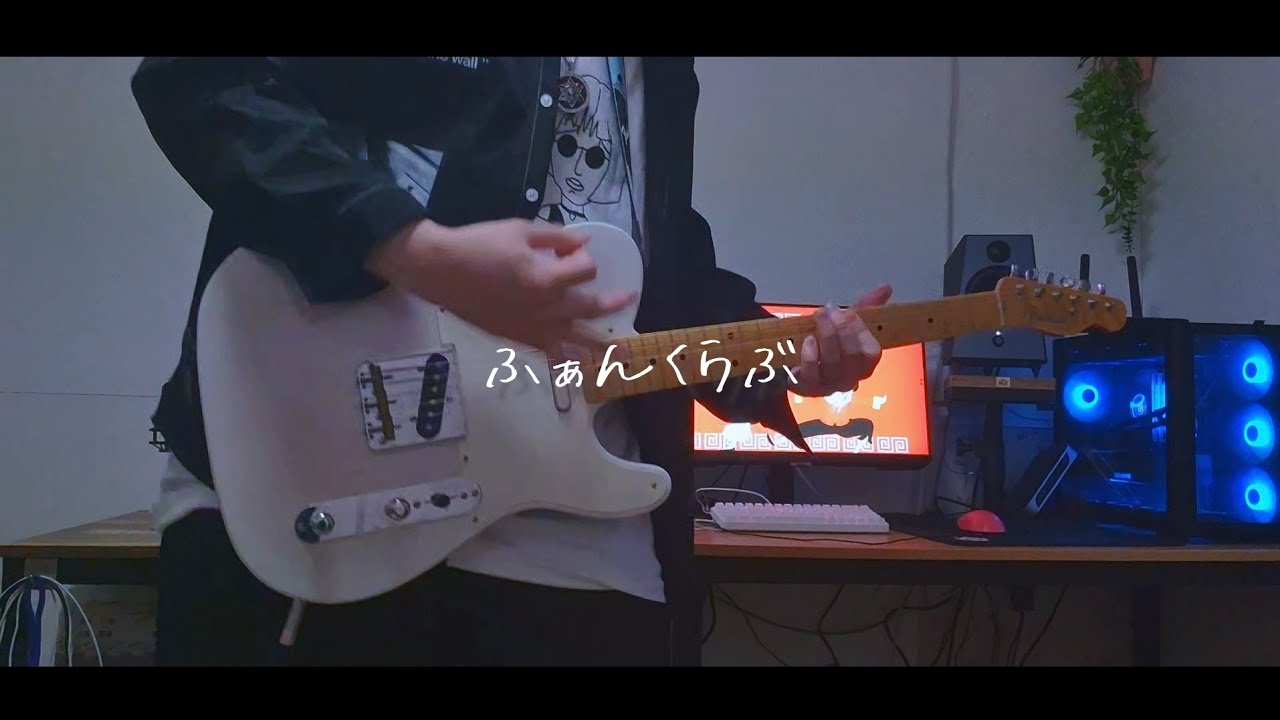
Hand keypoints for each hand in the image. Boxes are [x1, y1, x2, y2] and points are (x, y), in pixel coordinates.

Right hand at [367, 218, 636, 353]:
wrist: (439, 270)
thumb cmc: (478, 244)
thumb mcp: (520, 229)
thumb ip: (556, 237)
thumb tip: (583, 242)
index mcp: (546, 279)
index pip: (585, 270)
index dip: (582, 257)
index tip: (570, 250)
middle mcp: (545, 309)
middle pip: (591, 308)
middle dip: (613, 304)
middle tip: (630, 300)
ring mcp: (532, 327)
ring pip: (576, 340)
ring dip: (602, 347)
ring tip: (623, 353)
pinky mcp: (517, 337)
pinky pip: (549, 353)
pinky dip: (566, 360)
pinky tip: (579, 365)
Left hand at [789, 284, 891, 396]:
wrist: (799, 366)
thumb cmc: (829, 345)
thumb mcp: (847, 325)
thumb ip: (866, 307)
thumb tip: (886, 287)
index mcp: (864, 364)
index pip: (871, 351)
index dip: (859, 330)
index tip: (847, 310)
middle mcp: (850, 378)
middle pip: (853, 356)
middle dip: (842, 329)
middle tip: (829, 309)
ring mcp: (828, 385)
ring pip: (832, 363)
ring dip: (826, 336)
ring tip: (819, 317)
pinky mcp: (807, 387)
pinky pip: (811, 373)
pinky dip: (810, 355)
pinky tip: (807, 340)